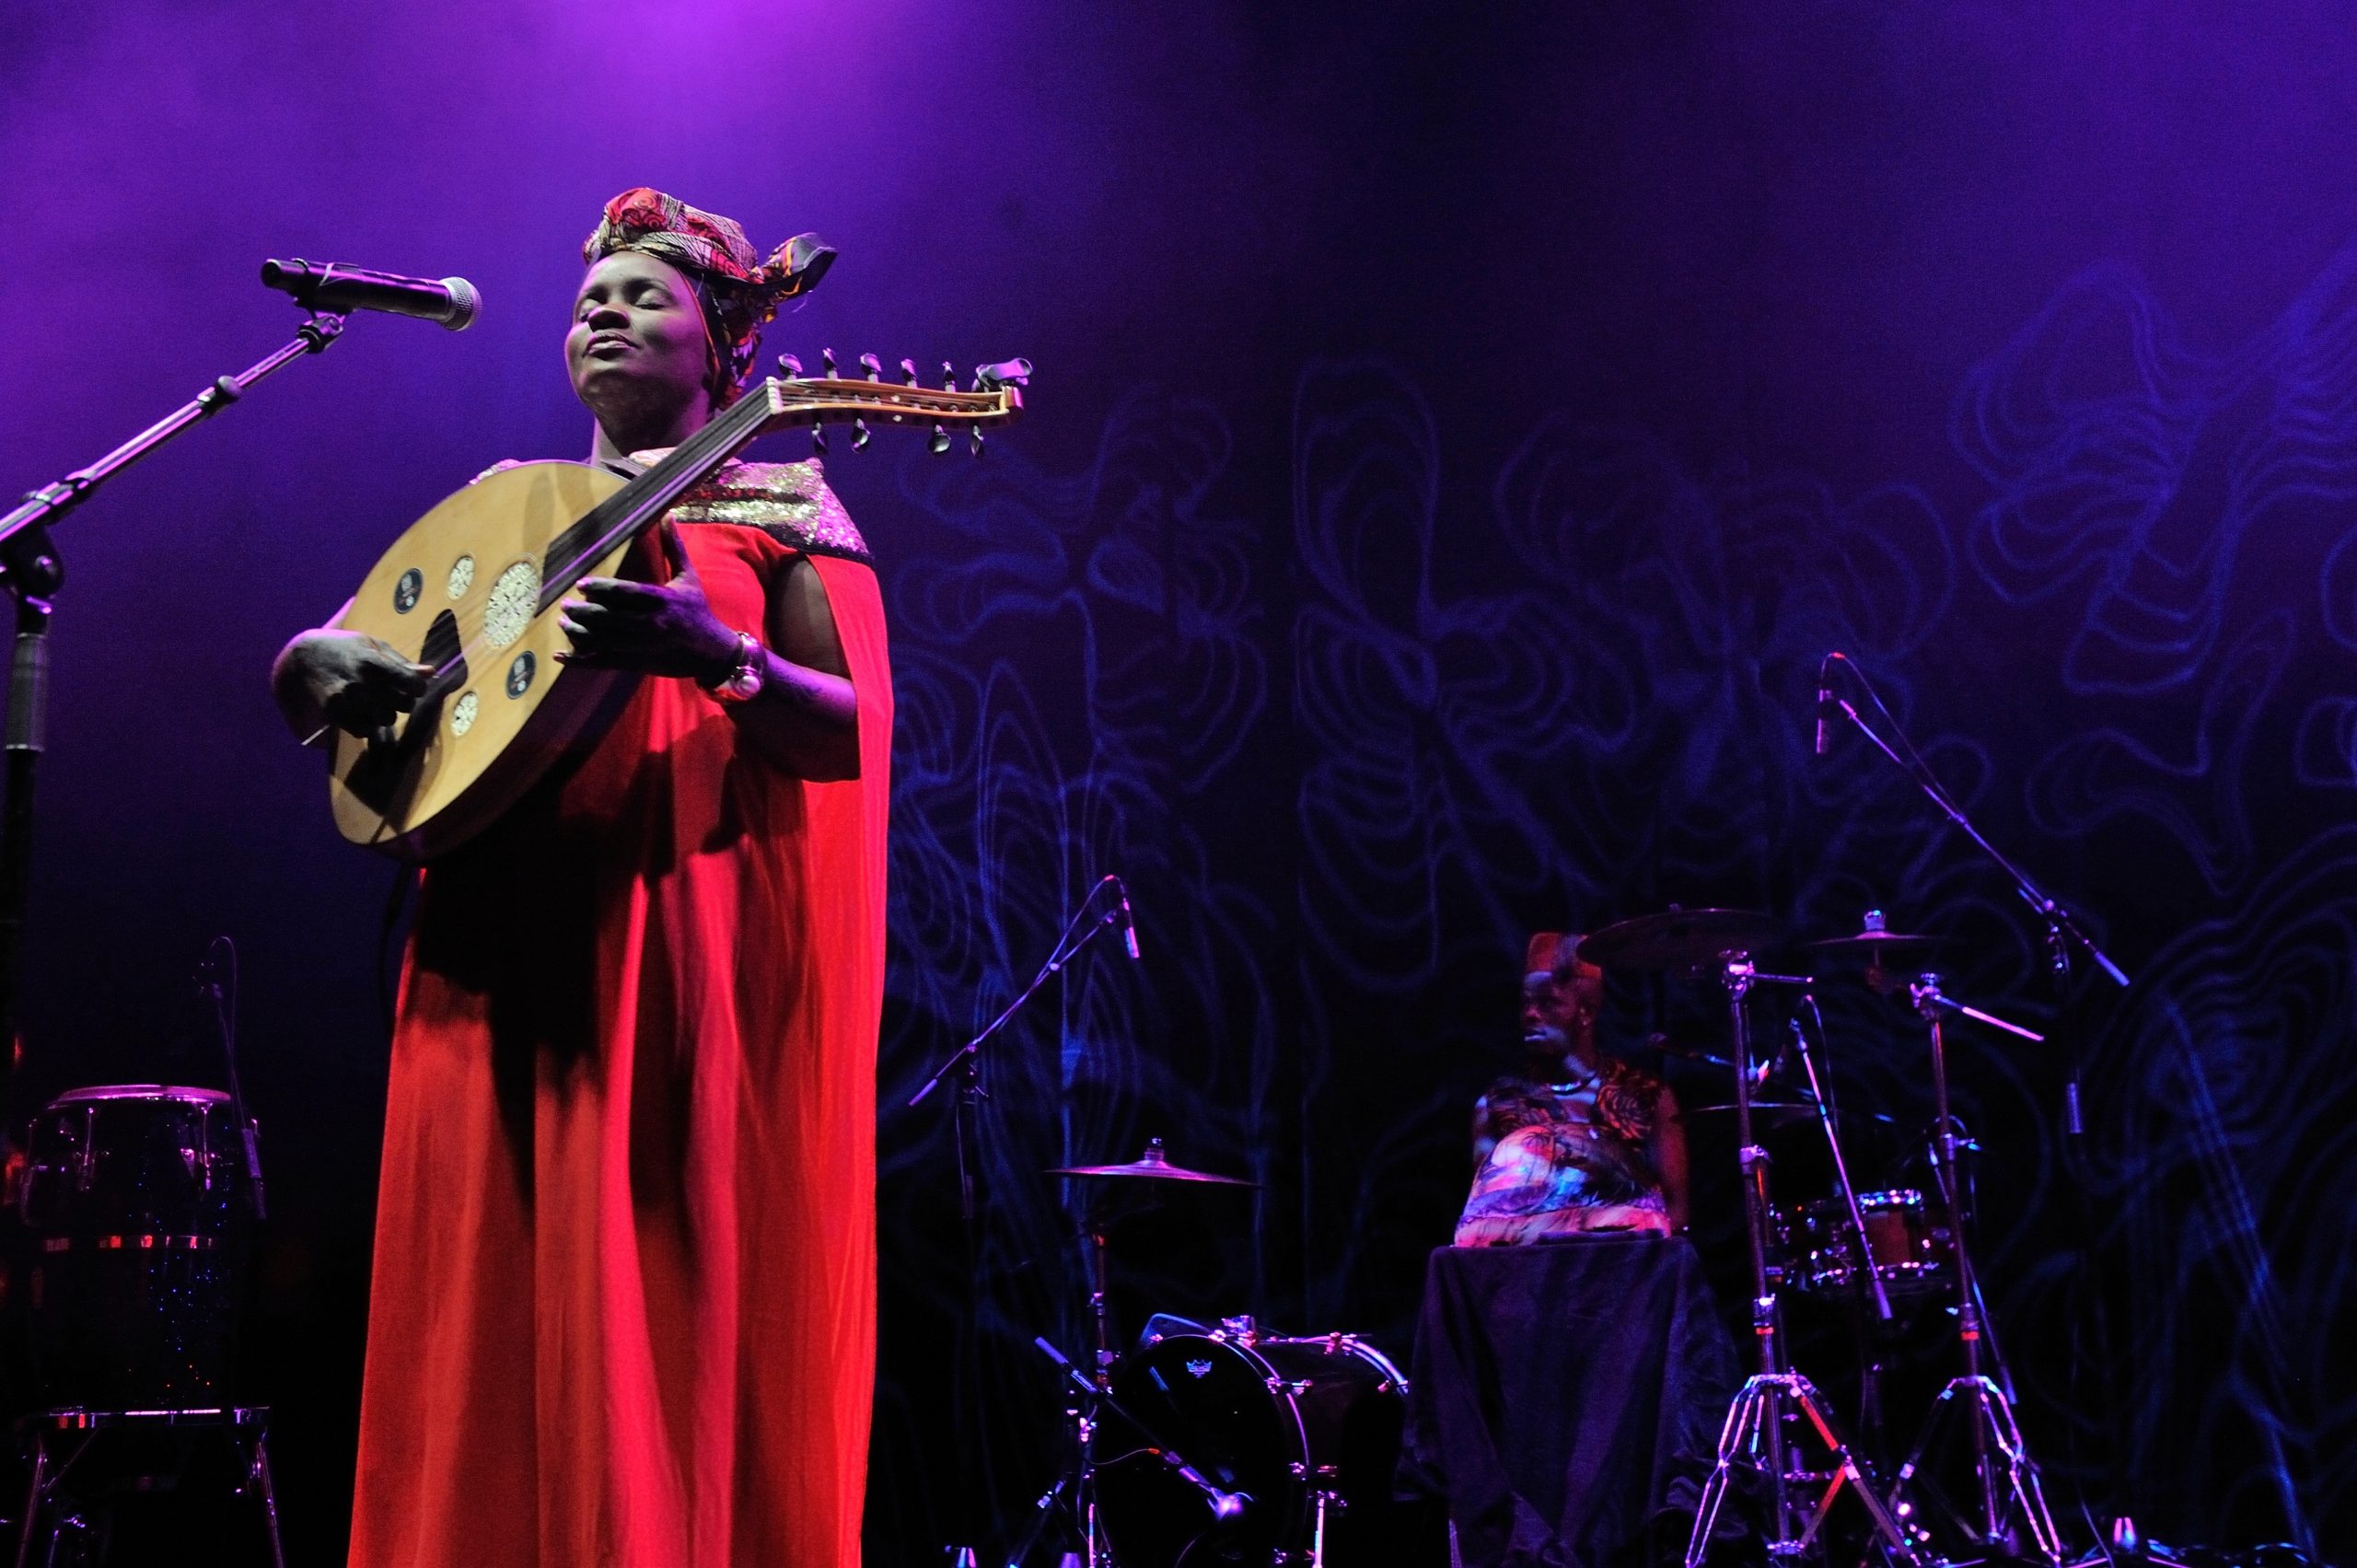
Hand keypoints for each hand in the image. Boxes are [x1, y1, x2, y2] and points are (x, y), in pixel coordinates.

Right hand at [281, 629, 431, 741]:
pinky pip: (364, 731)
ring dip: (385, 714)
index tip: (411, 685)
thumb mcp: (372, 645)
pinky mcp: (334, 712)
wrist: (303, 658)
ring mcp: (347, 699)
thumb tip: (431, 673)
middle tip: (391, 693)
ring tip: (374, 702)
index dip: (417, 687)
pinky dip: (367, 725)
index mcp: (374, 661)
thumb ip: (402, 661)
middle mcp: (362, 682)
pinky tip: (361, 713)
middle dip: (402, 701)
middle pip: (404, 705)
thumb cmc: (343, 648)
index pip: (413, 684)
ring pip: (386, 720)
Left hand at [557, 524, 738, 679]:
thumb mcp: (689, 578)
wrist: (714, 652)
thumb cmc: (698, 611)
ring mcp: (644, 646)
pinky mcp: (639, 664)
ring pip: (603, 641)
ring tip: (563, 622)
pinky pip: (604, 662)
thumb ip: (674, 548)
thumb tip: (667, 515)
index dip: (601, 589)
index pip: (626, 593)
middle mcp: (652, 624)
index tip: (581, 584)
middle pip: (609, 618)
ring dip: (579, 632)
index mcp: (663, 600)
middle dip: (583, 612)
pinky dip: (581, 661)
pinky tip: (563, 655)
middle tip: (566, 605)